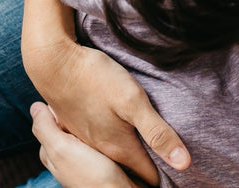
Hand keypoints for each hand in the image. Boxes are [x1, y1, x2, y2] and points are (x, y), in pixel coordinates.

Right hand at [24, 37, 189, 184]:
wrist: (54, 63)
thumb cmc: (95, 78)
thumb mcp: (133, 100)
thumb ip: (157, 132)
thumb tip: (184, 164)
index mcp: (119, 147)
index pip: (148, 176)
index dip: (164, 175)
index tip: (179, 171)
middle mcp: (102, 149)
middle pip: (131, 167)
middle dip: (148, 165)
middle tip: (165, 156)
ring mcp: (86, 138)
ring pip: (114, 155)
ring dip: (130, 152)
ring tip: (145, 144)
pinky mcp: (76, 124)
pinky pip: (99, 142)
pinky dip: (112, 140)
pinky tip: (117, 127)